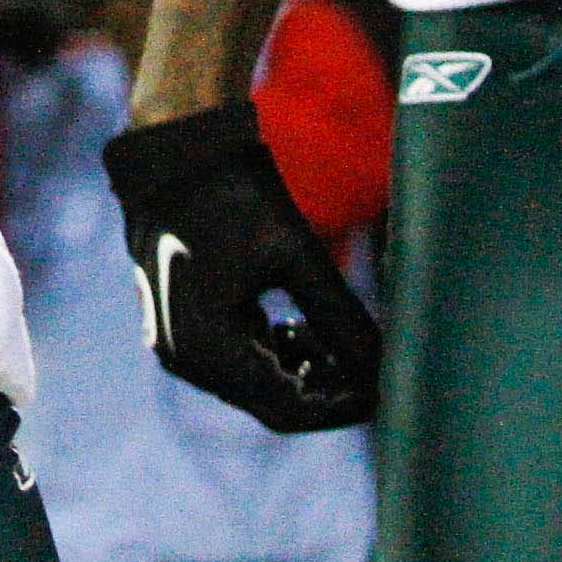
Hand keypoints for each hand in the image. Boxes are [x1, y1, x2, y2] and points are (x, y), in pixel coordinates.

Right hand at [100, 102, 382, 433]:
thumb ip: (341, 318)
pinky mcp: (183, 327)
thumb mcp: (296, 255)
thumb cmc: (234, 196)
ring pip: (254, 384)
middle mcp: (185, 359)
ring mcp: (178, 346)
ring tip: (340, 341)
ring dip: (301, 372)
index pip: (286, 408)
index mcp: (206, 348)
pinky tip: (302, 326)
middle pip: (270, 403)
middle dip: (324, 391)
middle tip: (372, 369)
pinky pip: (236, 360)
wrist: (175, 153)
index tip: (385, 390)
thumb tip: (386, 368)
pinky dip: (274, 354)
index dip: (341, 406)